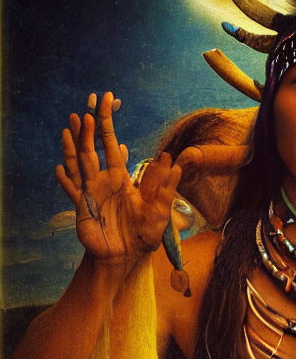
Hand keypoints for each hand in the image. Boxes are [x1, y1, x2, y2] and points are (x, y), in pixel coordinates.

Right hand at [55, 92, 180, 262]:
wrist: (126, 258)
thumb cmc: (143, 235)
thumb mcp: (159, 211)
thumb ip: (164, 188)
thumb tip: (173, 162)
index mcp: (120, 178)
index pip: (111, 144)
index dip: (107, 123)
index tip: (106, 101)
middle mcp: (103, 182)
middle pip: (91, 149)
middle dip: (87, 130)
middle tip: (83, 108)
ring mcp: (90, 194)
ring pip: (78, 164)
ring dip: (72, 147)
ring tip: (68, 128)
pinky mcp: (83, 209)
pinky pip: (72, 192)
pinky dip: (65, 181)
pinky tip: (58, 169)